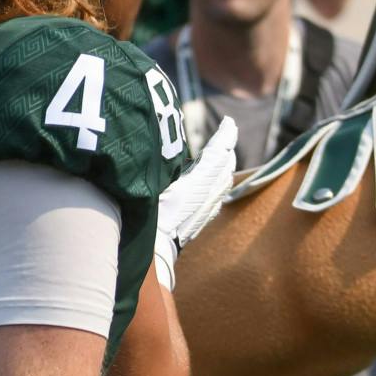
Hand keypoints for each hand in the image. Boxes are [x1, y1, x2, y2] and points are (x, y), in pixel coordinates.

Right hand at [153, 116, 238, 288]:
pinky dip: (219, 180)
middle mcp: (208, 195)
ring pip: (225, 180)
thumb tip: (164, 144)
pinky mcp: (203, 219)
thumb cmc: (147, 218)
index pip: (218, 153)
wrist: (153, 253)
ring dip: (224, 164)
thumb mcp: (153, 185)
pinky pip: (218, 193)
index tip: (228, 121)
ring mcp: (208, 208)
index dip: (225, 135)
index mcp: (199, 184)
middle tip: (225, 132)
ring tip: (221, 152)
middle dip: (226, 147)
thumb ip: (162, 165)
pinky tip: (213, 181)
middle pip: (226, 165)